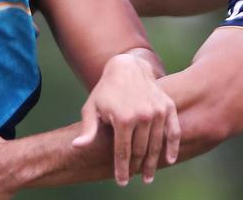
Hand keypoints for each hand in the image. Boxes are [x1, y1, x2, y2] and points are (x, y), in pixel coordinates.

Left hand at [72, 54, 180, 185]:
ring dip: (153, 163)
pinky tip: (169, 160)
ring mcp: (157, 111)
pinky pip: (173, 132)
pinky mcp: (168, 107)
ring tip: (149, 176)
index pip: (123, 151)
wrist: (127, 67)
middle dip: (137, 168)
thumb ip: (88, 129)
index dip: (122, 169)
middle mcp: (142, 116)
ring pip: (156, 145)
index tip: (122, 182)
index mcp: (122, 118)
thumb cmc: (105, 90)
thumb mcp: (92, 107)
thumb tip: (77, 147)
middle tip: (135, 178)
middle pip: (140, 151)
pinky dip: (172, 148)